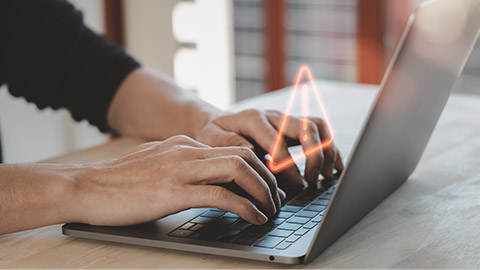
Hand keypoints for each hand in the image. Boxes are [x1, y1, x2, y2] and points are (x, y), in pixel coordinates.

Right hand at [73, 135, 284, 225]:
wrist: (86, 187)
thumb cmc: (117, 182)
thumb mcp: (154, 164)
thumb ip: (180, 165)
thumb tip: (203, 179)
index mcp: (183, 144)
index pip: (233, 148)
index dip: (258, 166)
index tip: (268, 184)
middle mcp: (187, 150)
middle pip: (243, 155)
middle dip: (268, 177)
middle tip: (277, 197)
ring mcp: (181, 168)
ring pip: (239, 169)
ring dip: (262, 190)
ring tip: (271, 208)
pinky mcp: (175, 191)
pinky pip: (221, 195)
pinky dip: (245, 207)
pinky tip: (254, 218)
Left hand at [194, 109, 343, 186]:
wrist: (215, 123)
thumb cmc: (212, 134)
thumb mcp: (211, 138)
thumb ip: (229, 144)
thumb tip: (251, 151)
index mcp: (253, 119)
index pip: (278, 141)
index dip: (289, 164)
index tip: (298, 184)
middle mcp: (273, 115)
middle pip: (304, 127)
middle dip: (314, 155)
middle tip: (312, 180)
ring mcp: (284, 119)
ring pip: (316, 126)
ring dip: (327, 150)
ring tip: (327, 175)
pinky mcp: (292, 126)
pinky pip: (318, 130)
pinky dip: (330, 146)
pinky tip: (334, 166)